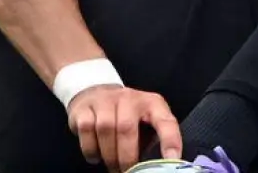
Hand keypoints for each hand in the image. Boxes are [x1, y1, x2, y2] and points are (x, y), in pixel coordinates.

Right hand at [68, 84, 182, 172]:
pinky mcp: (85, 107)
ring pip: (105, 129)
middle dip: (126, 157)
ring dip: (109, 155)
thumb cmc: (126, 115)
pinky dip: (91, 149)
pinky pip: (86, 129)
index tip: (173, 159)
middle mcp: (129, 98)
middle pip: (126, 129)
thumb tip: (158, 165)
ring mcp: (105, 100)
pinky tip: (96, 156)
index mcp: (152, 103)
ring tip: (112, 166)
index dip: (170, 140)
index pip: (165, 121)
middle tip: (126, 172)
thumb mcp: (144, 122)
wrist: (95, 92)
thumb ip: (152, 139)